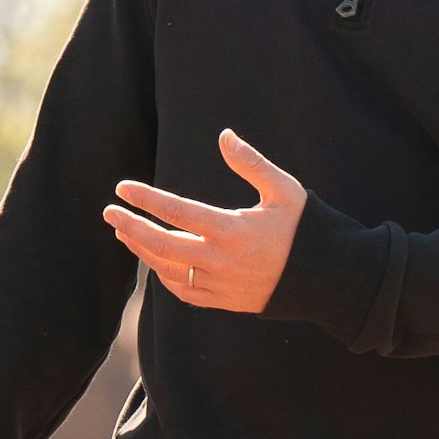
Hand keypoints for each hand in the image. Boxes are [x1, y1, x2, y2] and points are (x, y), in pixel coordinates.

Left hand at [102, 128, 306, 312]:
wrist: (329, 279)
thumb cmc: (307, 228)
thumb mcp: (284, 189)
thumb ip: (251, 163)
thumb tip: (224, 136)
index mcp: (233, 231)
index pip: (177, 212)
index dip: (146, 199)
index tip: (123, 188)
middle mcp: (222, 262)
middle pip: (162, 246)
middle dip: (131, 228)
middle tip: (109, 213)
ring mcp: (222, 286)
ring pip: (168, 271)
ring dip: (143, 251)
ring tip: (125, 233)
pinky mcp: (226, 302)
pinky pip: (184, 292)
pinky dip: (164, 276)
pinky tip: (155, 260)